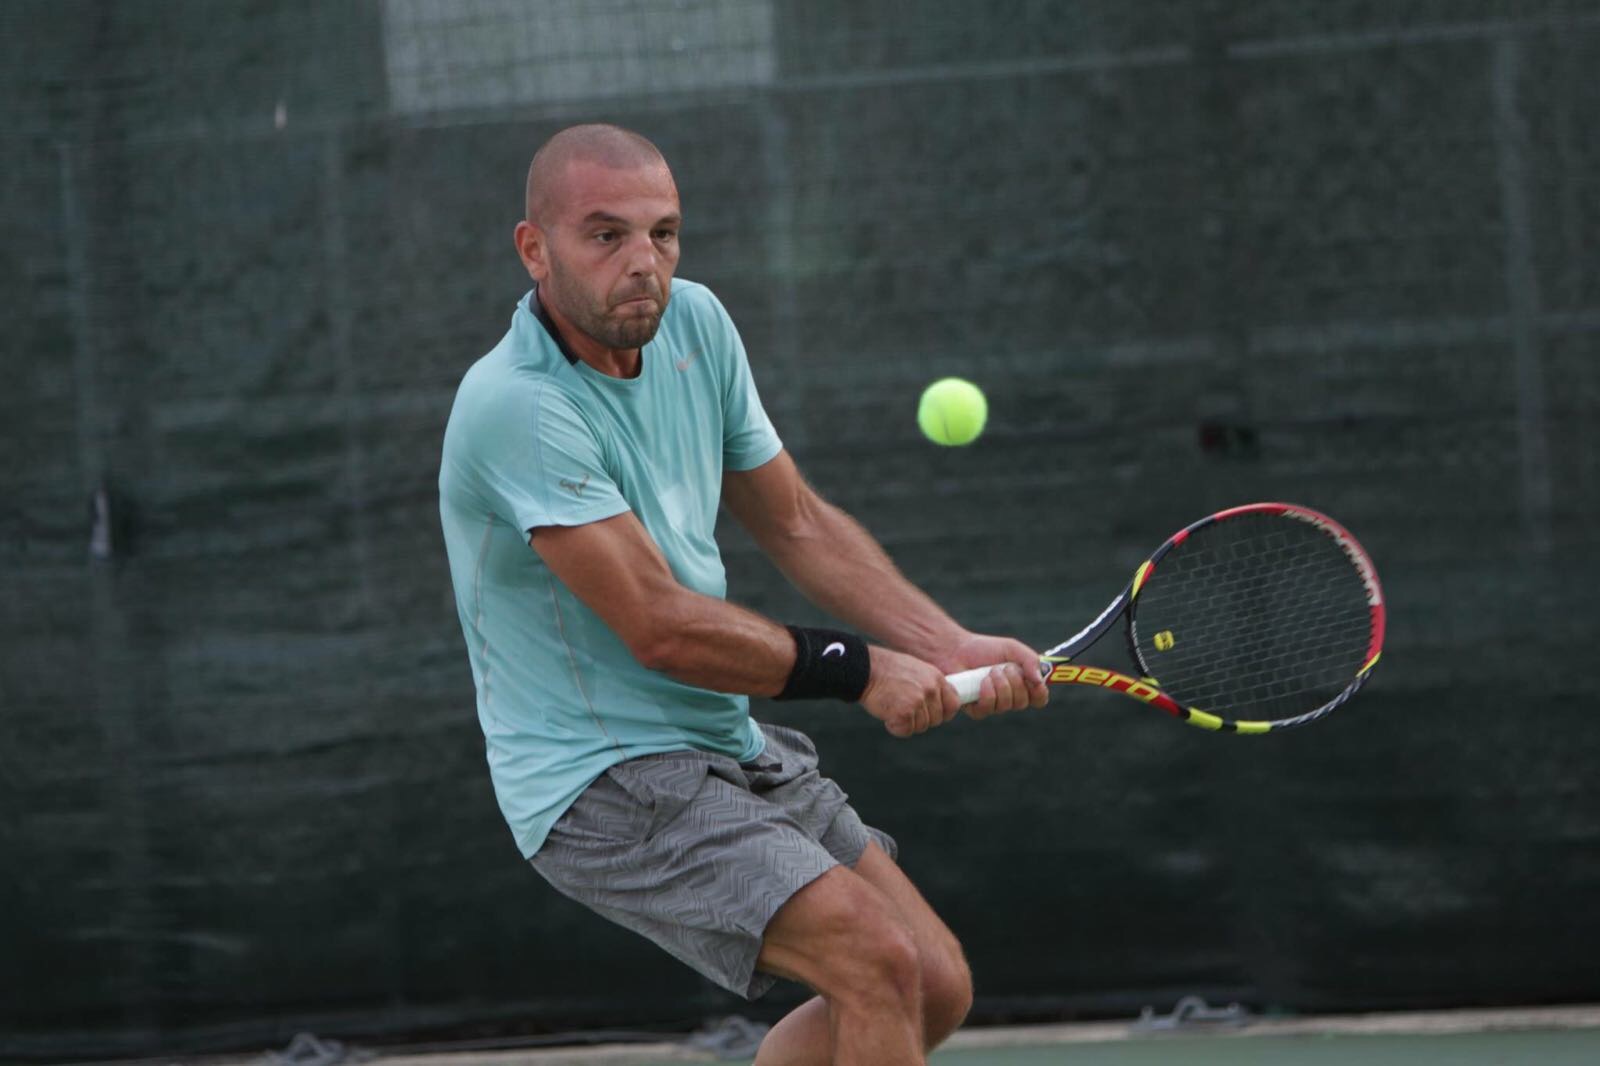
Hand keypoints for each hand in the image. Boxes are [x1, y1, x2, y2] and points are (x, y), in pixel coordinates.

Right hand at [859, 646, 961, 737]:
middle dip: (921, 719)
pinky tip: (887, 713)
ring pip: (921, 727)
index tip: (933, 714)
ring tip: (893, 706)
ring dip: (906, 722)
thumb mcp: (916, 670)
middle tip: (903, 708)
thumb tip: (938, 704)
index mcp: (936, 678)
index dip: (944, 713)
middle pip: (936, 719)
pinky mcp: (905, 713)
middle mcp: (930, 689)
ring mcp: (918, 701)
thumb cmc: (887, 669)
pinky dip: (894, 727)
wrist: (866, 669)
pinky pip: (905, 731)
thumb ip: (930, 685)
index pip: (954, 704)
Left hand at [933, 631, 1050, 719]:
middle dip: (1015, 682)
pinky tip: (981, 682)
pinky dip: (987, 694)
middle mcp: (1009, 697)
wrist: (957, 650)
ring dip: (1000, 685)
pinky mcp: (976, 709)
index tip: (1034, 681)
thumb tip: (1040, 681)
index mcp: (1022, 684)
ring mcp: (993, 705)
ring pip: (1006, 706)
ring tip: (990, 671)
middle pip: (1023, 702)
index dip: (1040, 693)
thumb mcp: (1012, 648)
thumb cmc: (986, 649)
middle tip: (1004, 667)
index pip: (1039, 699)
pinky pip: (987, 709)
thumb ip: (1030, 660)